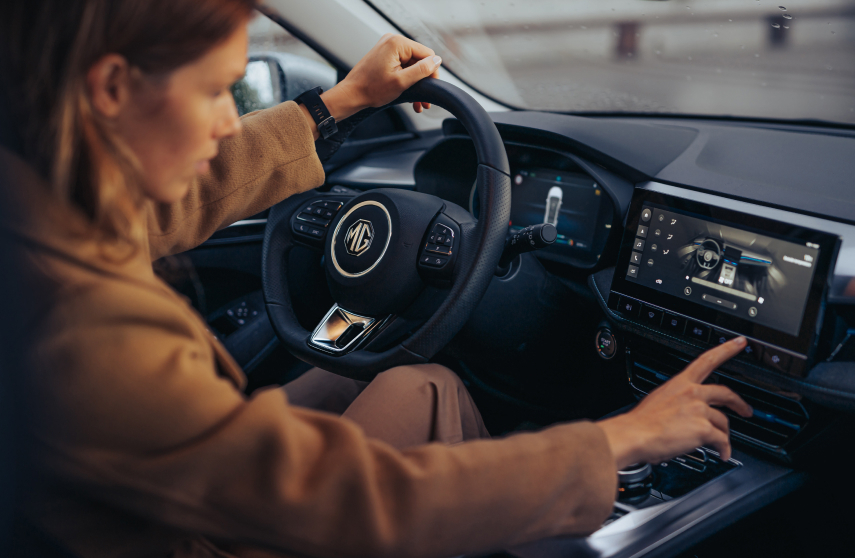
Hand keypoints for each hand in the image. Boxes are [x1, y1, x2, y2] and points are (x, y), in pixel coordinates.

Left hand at [310, 34, 440, 130]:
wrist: (351, 94)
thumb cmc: (371, 89)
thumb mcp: (401, 82)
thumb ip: (422, 70)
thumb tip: (437, 61)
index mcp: (397, 43)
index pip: (427, 54)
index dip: (431, 72)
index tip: (429, 90)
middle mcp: (392, 41)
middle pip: (420, 60)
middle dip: (423, 81)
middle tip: (423, 102)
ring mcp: (388, 47)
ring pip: (412, 65)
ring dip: (415, 84)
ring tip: (417, 103)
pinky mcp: (385, 55)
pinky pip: (402, 66)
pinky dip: (406, 80)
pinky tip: (409, 96)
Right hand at [598, 337, 752, 469]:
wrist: (634, 435)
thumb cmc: (640, 422)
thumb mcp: (657, 400)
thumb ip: (676, 401)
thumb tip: (683, 412)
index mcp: (679, 383)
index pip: (707, 360)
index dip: (726, 350)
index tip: (739, 342)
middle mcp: (692, 393)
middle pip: (725, 393)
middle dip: (739, 403)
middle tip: (746, 410)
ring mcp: (699, 410)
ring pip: (723, 422)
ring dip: (723, 435)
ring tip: (719, 445)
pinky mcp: (704, 428)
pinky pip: (722, 440)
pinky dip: (724, 450)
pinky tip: (722, 454)